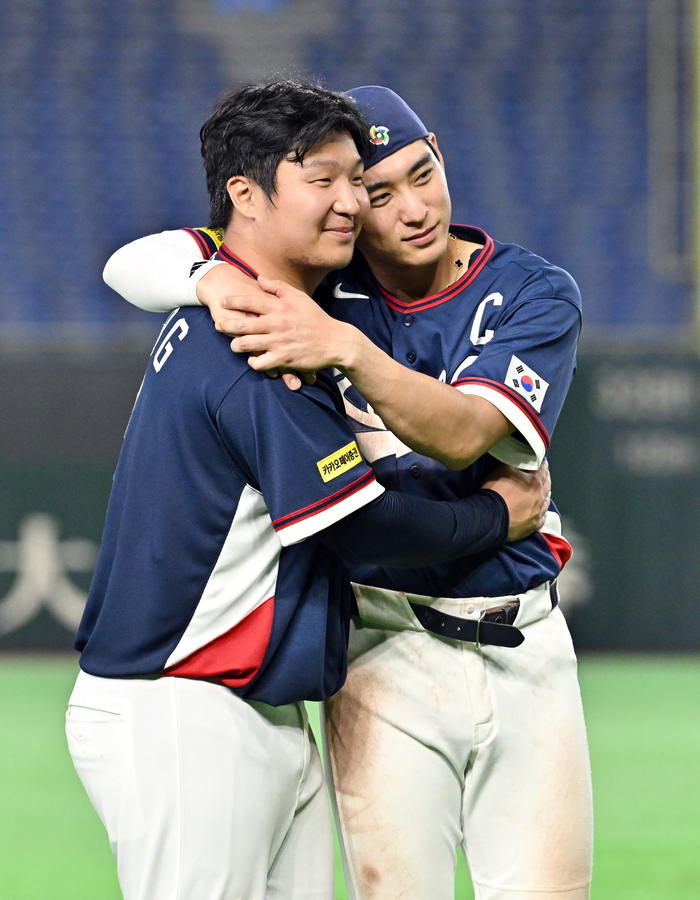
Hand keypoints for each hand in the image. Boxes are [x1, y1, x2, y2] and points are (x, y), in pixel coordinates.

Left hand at [220, 276, 359, 376]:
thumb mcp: (299, 297)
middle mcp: (276, 324)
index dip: (233, 301)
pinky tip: (253, 360)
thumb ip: (277, 287)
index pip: (250, 301)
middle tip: (219, 325)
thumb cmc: (316, 318)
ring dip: (236, 346)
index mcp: (279, 307)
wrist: (335, 341)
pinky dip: (253, 362)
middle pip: (241, 324)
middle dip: (226, 325)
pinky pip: (259, 363)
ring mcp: (279, 342)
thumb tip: (259, 278)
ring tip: (235, 345)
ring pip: (246, 345)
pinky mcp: (283, 359)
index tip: (222, 301)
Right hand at [482, 460, 550, 541]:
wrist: (491, 517)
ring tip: (545, 493)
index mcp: (534, 482)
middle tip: (545, 475)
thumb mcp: (502, 470)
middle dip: (547, 479)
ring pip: (546, 502)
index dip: (543, 465)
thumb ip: (513, 462)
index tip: (543, 462)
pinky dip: (542, 514)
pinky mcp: (533, 526)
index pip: (542, 470)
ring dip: (546, 496)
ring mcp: (538, 513)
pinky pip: (542, 519)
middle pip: (547, 486)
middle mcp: (540, 497)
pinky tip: (540, 513)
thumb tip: (518, 458)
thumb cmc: (496, 491)